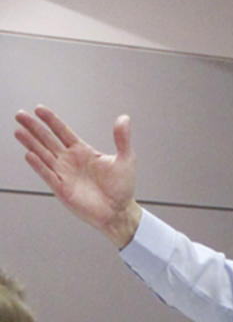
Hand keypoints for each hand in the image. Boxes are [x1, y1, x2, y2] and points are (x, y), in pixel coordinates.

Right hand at [16, 105, 141, 248]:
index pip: (62, 131)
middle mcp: (70, 161)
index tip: (39, 109)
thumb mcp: (126, 159)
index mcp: (82, 151)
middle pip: (47, 140)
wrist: (119, 212)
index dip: (51, 120)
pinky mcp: (62, 190)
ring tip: (18, 131)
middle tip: (20, 115)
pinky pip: (48, 175)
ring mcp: (64, 174)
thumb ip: (122, 138)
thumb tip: (124, 118)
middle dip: (34, 127)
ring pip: (43, 155)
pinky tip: (29, 154)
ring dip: (31, 143)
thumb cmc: (122, 188)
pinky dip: (39, 165)